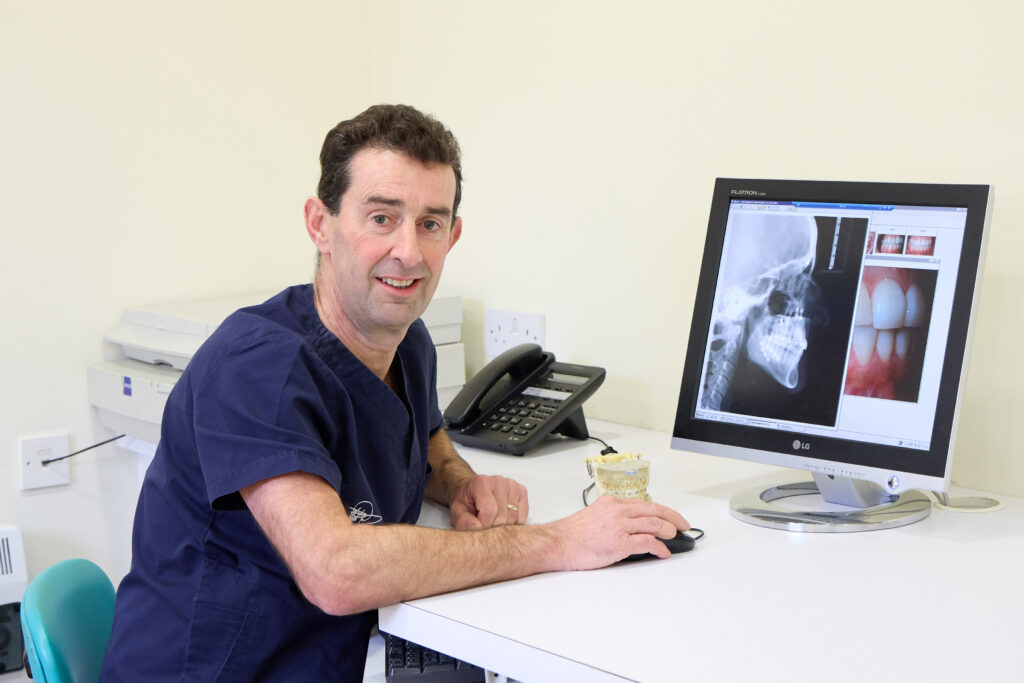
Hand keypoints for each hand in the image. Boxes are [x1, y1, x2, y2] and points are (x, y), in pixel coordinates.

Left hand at [449, 475, 528, 529]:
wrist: (472, 491)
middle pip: (503, 517)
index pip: (489, 511)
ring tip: (492, 520)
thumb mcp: (457, 511)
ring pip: (514, 518)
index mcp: (480, 483)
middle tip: (484, 525)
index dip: (484, 526)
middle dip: (493, 528)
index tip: (478, 527)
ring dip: (504, 526)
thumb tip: (476, 528)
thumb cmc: (467, 501)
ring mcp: (512, 485)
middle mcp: (498, 481)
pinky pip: (522, 516)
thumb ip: (463, 521)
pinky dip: (514, 523)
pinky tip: (503, 519)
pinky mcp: (521, 491)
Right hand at [549, 495, 689, 569]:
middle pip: (654, 510)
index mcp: (612, 502)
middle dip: (673, 517)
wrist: (558, 544)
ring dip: (669, 530)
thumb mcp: (595, 516)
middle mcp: (618, 510)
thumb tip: (630, 527)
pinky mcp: (620, 543)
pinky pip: (648, 542)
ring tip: (675, 537)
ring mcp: (620, 526)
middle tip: (683, 525)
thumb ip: (613, 517)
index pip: (644, 503)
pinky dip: (660, 547)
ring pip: (654, 523)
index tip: (669, 516)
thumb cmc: (572, 535)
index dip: (661, 511)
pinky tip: (663, 553)